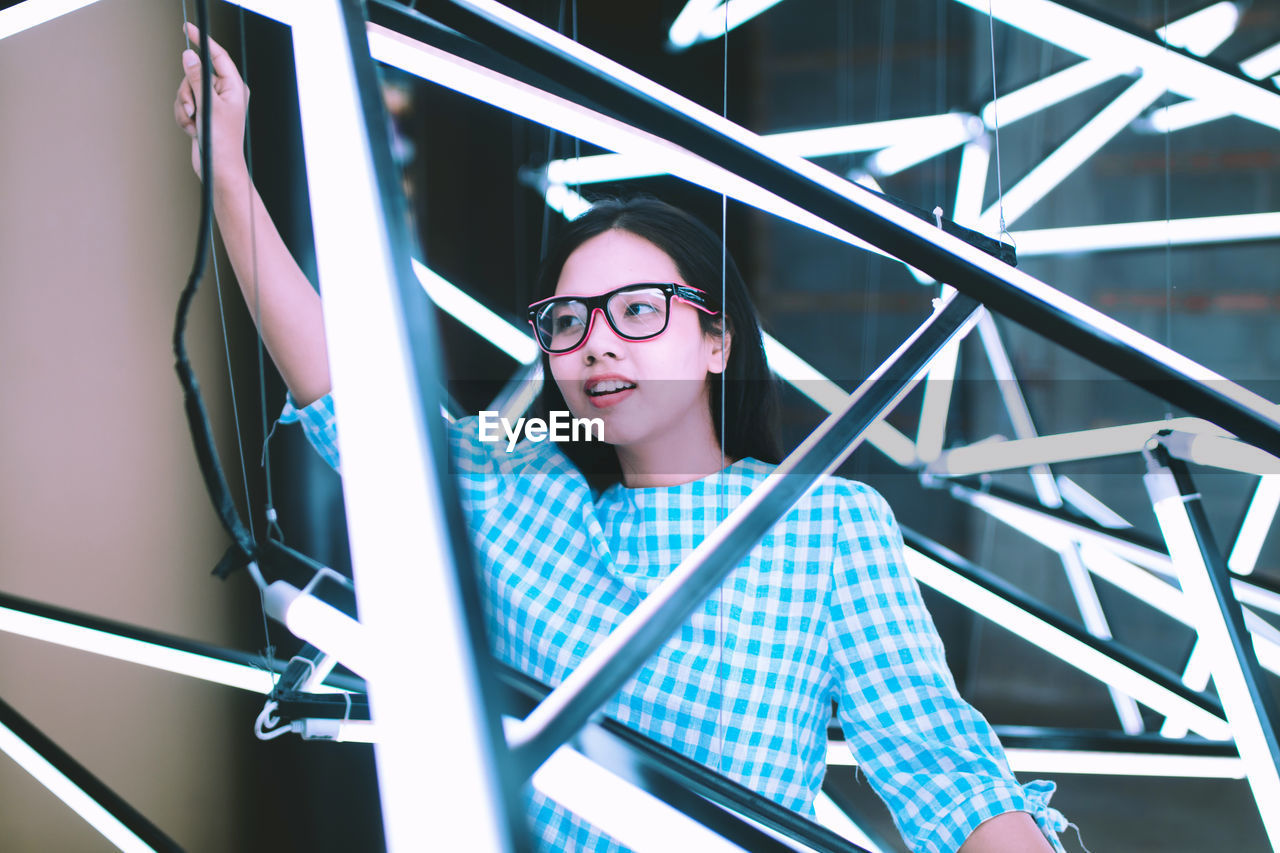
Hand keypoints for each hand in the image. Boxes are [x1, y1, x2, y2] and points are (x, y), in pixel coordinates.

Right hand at [173, 23, 248, 183]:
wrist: (218, 168)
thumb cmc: (222, 141)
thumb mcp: (208, 105)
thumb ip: (197, 78)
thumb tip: (190, 56)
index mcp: (234, 86)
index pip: (217, 55)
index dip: (202, 40)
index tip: (187, 28)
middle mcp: (224, 92)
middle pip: (195, 73)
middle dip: (188, 91)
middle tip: (194, 108)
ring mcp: (212, 103)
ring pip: (185, 90)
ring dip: (184, 107)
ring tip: (194, 122)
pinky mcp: (202, 114)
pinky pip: (183, 105)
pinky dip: (183, 117)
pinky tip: (192, 130)